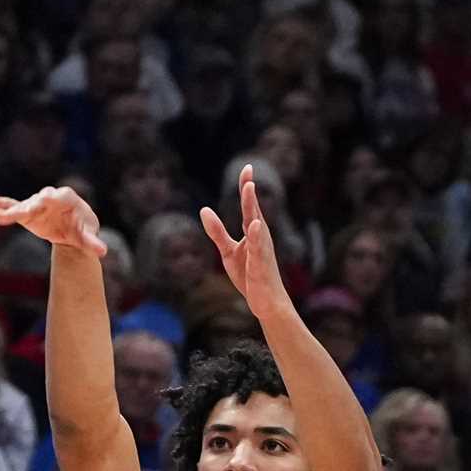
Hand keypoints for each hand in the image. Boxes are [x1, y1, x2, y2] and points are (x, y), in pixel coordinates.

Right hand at [0, 185, 106, 256]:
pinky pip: (10, 205)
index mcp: (68, 199)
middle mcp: (50, 197)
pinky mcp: (25, 211)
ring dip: (12, 211)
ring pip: (22, 206)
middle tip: (25, 211)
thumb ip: (93, 243)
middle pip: (39, 200)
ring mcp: (35, 203)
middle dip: (32, 205)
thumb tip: (103, 252)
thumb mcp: (87, 237)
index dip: (54, 198)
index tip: (46, 199)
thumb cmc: (81, 229)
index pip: (61, 196)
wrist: (69, 229)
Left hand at [199, 165, 290, 321]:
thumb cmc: (250, 275)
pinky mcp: (260, 264)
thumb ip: (217, 231)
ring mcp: (262, 249)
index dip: (247, 186)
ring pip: (256, 223)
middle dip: (249, 190)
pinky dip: (256, 235)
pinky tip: (255, 224)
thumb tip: (204, 210)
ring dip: (252, 205)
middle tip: (247, 170)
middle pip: (253, 208)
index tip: (247, 168)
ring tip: (249, 188)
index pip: (250, 205)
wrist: (267, 302)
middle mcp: (261, 236)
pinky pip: (258, 248)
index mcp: (254, 231)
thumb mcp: (228, 252)